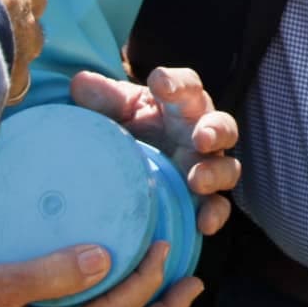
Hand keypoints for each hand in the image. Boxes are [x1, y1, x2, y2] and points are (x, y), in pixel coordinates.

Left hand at [71, 66, 241, 234]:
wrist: (126, 171)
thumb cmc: (126, 130)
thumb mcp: (112, 112)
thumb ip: (101, 99)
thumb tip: (81, 84)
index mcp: (180, 105)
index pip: (187, 86)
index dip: (177, 83)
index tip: (159, 83)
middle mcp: (200, 133)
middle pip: (222, 126)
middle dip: (215, 130)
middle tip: (201, 137)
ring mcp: (205, 167)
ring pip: (227, 168)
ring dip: (215, 173)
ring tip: (196, 181)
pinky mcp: (203, 199)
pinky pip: (217, 207)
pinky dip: (214, 214)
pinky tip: (203, 223)